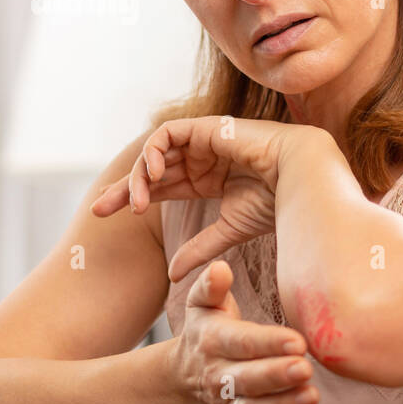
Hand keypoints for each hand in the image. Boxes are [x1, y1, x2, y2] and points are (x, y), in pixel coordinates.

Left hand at [91, 116, 318, 282]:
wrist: (301, 181)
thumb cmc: (276, 204)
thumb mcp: (229, 230)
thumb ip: (200, 248)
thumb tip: (172, 276)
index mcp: (207, 179)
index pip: (160, 186)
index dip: (131, 197)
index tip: (104, 216)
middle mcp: (202, 158)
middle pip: (151, 169)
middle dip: (123, 188)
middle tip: (100, 209)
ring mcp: (204, 141)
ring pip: (156, 152)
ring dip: (140, 175)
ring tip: (137, 202)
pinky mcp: (208, 127)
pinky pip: (168, 133)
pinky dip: (155, 151)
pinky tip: (154, 175)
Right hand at [173, 260, 319, 403]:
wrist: (185, 378)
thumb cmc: (207, 332)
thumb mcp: (203, 305)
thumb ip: (210, 286)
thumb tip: (219, 268)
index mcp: (214, 342)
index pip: (242, 343)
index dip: (269, 343)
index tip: (298, 340)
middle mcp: (220, 376)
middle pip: (248, 380)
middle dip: (277, 376)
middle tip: (305, 369)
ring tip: (311, 397)